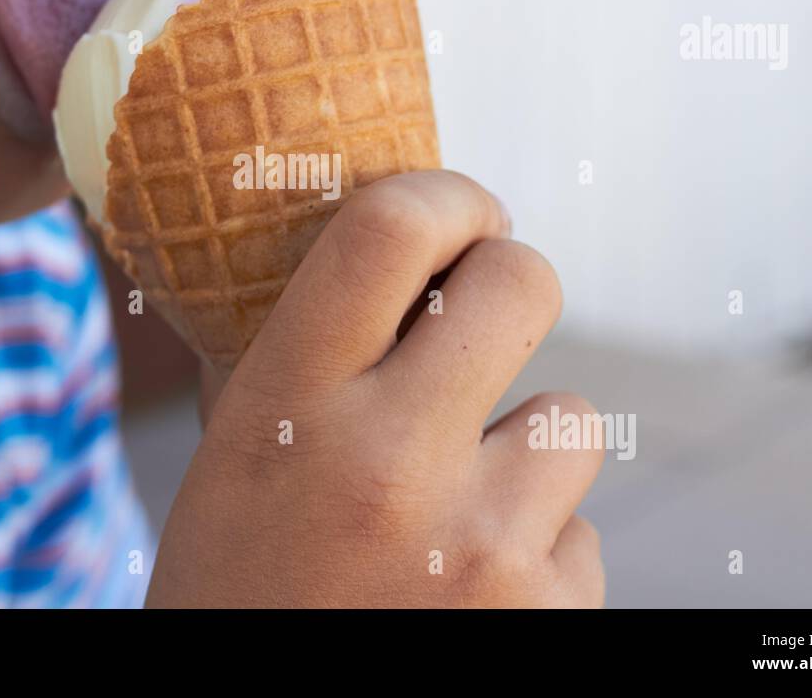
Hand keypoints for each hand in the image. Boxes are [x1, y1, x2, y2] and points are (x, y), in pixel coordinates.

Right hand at [146, 170, 603, 606]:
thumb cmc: (237, 596)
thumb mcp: (230, 464)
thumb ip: (295, 361)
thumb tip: (373, 260)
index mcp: (288, 407)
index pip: (392, 227)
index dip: (448, 196)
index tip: (464, 215)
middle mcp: (387, 460)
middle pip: (523, 284)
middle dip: (510, 286)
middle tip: (482, 323)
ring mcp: (480, 543)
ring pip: (572, 418)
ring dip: (525, 451)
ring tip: (457, 509)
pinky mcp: (548, 614)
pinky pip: (581, 532)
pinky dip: (538, 553)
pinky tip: (472, 593)